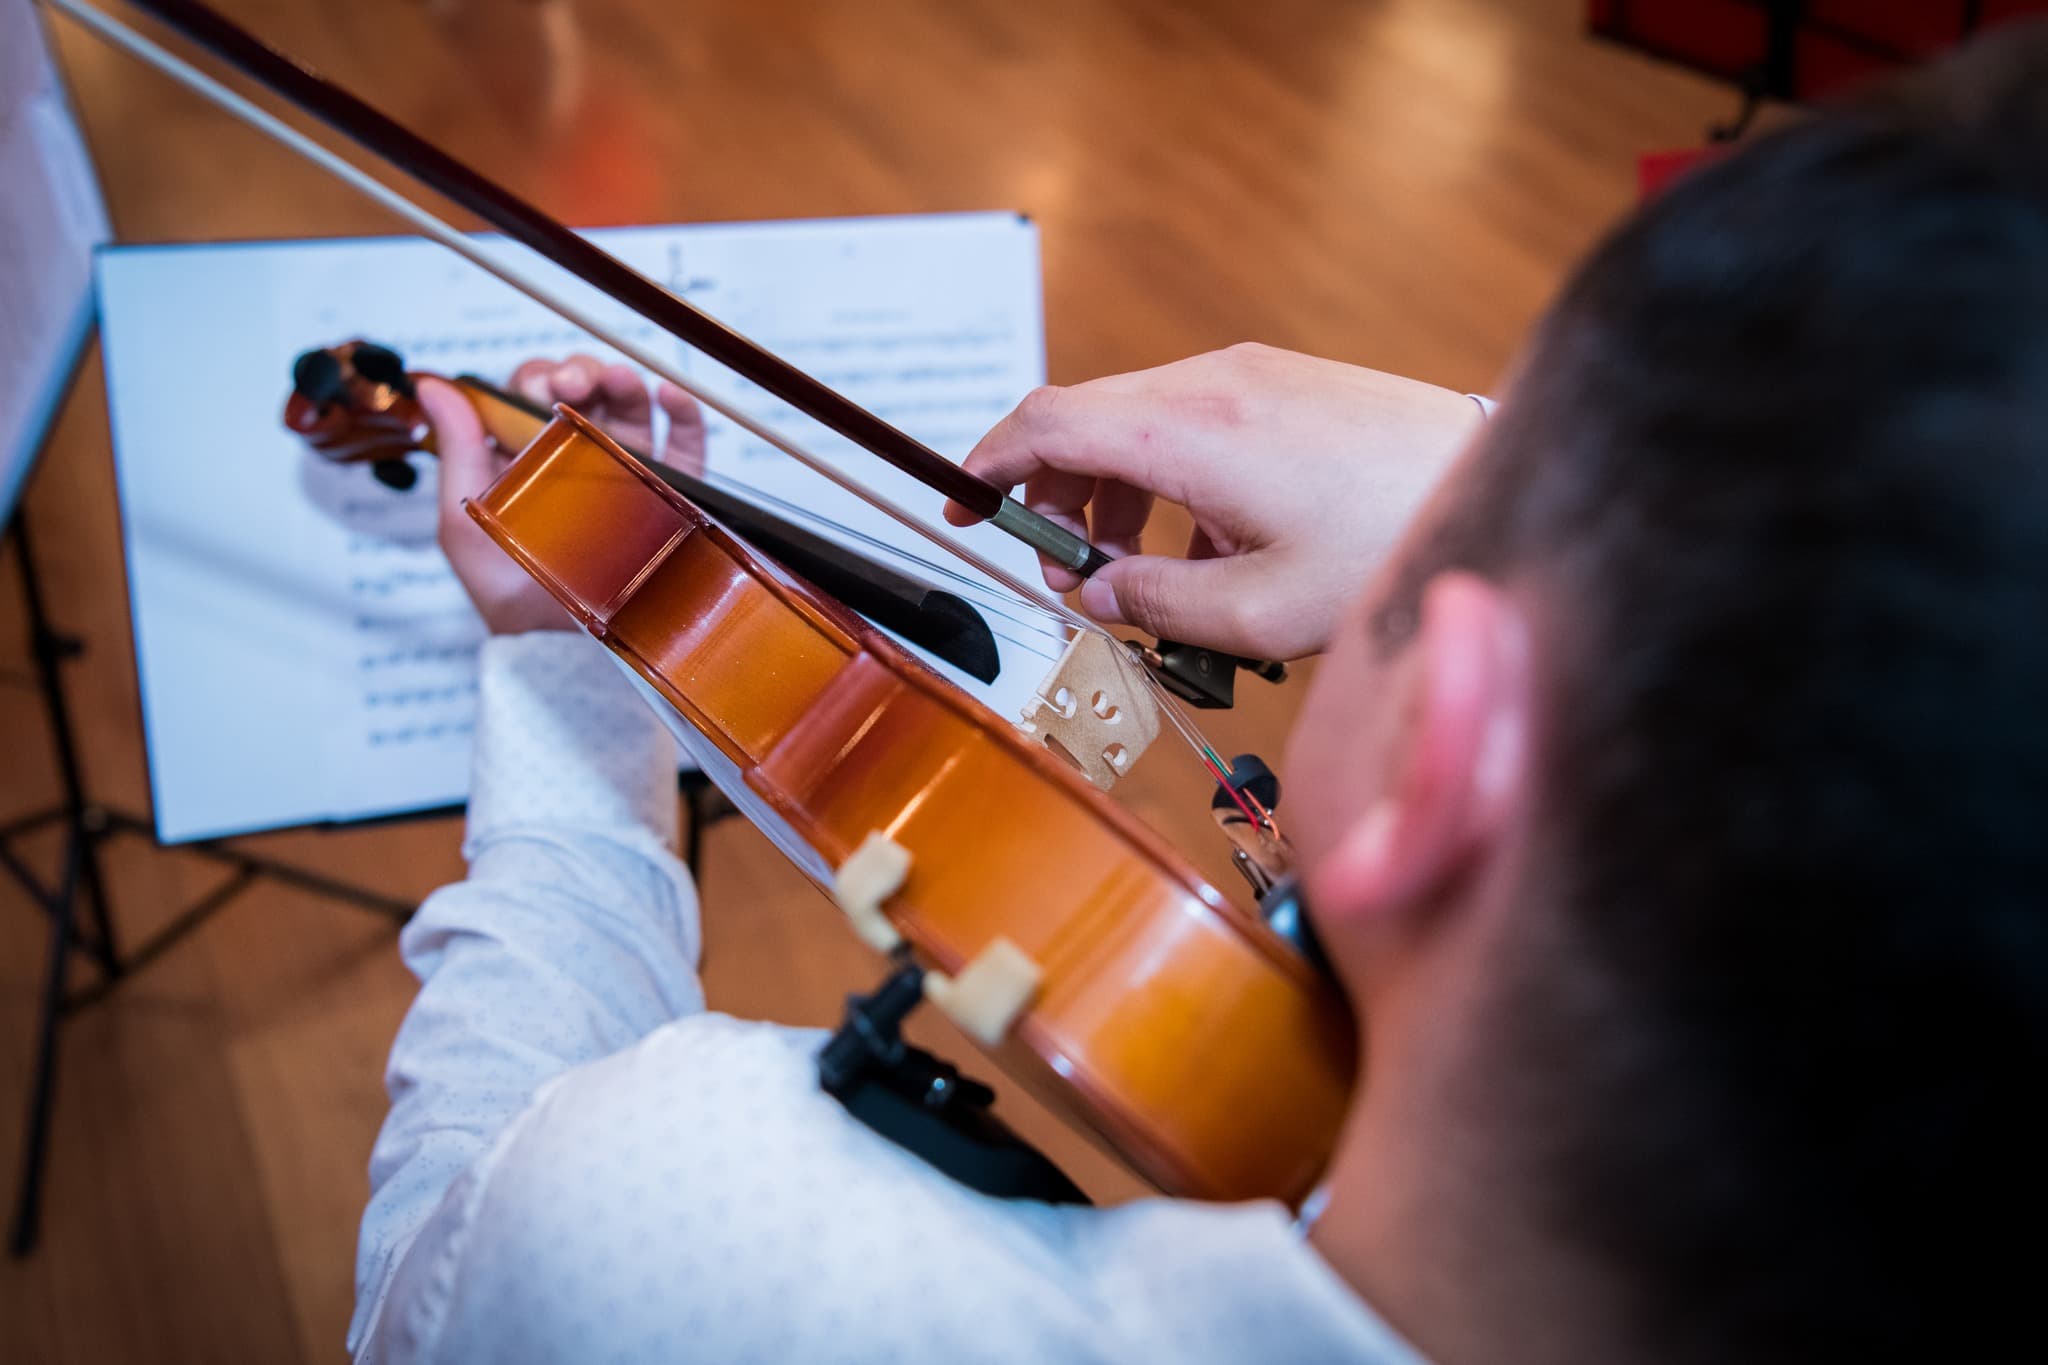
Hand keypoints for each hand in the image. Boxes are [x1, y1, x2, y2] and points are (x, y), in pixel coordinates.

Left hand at [426, 354, 707, 634]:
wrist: (565, 649)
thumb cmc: (511, 595)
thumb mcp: (466, 521)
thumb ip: (456, 450)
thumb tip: (433, 387)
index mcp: (527, 459)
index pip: (530, 396)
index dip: (534, 378)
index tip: (538, 389)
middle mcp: (576, 459)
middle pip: (582, 391)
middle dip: (577, 371)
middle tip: (572, 384)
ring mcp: (624, 473)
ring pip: (629, 406)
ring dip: (622, 378)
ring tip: (616, 379)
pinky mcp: (667, 494)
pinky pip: (683, 444)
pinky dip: (680, 410)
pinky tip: (667, 394)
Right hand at [945, 343, 1481, 659]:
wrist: (1492, 490)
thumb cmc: (1390, 545)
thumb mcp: (1258, 612)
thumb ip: (1156, 605)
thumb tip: (1098, 596)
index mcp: (1188, 430)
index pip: (1047, 423)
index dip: (988, 465)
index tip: (962, 505)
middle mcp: (1211, 383)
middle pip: (1084, 419)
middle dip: (1051, 497)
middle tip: (1065, 574)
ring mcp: (1250, 376)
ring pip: (1135, 421)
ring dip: (1109, 493)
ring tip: (1131, 570)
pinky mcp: (1283, 384)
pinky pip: (1189, 421)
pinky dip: (1164, 478)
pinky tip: (1202, 547)